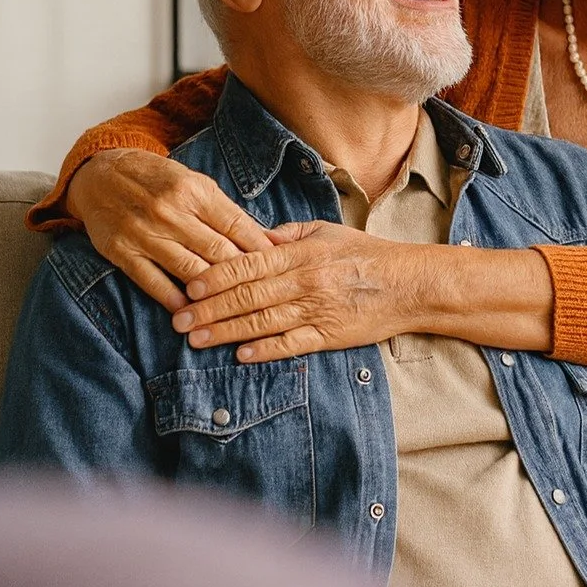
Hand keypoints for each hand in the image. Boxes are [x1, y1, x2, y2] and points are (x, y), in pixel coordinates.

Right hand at [65, 149, 271, 313]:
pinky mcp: (122, 252)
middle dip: (244, 275)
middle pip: (217, 251)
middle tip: (264, 295)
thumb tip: (268, 239)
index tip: (280, 267)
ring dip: (214, 294)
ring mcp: (144, 233)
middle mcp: (170, 211)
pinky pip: (152, 282)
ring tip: (234, 310)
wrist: (101, 174)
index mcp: (194, 191)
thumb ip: (228, 212)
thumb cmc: (158, 180)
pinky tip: (191, 311)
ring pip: (189, 270)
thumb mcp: (195, 184)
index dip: (260, 249)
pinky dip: (174, 299)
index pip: (237, 226)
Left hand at [171, 221, 431, 361]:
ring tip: (197, 340)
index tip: (188, 287)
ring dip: (225, 332)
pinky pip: (290, 344)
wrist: (408, 284)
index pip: (247, 264)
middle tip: (178, 320)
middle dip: (208, 309)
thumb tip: (253, 236)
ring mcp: (316, 310)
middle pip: (246, 296)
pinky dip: (264, 350)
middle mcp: (304, 281)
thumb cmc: (366, 254)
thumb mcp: (326, 231)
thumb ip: (288, 235)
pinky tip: (240, 355)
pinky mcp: (329, 336)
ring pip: (261, 322)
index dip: (214, 277)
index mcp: (300, 254)